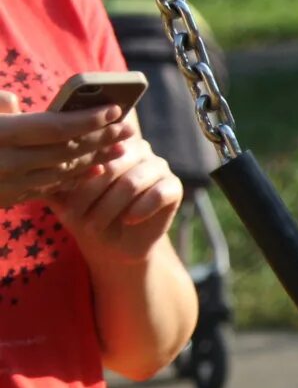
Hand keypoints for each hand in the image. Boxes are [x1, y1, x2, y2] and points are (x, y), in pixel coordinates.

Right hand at [0, 91, 129, 205]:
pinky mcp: (9, 198)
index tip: (115, 110)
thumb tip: (17, 102)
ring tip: (120, 149)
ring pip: (63, 172)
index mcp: (1, 135)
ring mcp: (9, 184)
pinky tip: (96, 170)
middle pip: (67, 150)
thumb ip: (0, 105)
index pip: (56, 128)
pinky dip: (75, 179)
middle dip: (102, 139)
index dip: (89, 120)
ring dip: (95, 160)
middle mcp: (8, 162)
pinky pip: (50, 188)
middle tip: (128, 130)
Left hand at [50, 132, 183, 264]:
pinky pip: (158, 194)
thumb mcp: (61, 194)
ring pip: (132, 181)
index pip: (93, 146)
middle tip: (75, 216)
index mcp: (108, 141)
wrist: (110, 245)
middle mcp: (136, 147)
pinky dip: (139, 210)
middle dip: (90, 194)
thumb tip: (33, 164)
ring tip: (94, 226)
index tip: (65, 200)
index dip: (78, 175)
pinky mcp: (173, 186)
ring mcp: (157, 165)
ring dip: (109, 208)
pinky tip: (128, 221)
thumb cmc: (83, 213)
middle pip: (112, 163)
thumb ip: (51, 176)